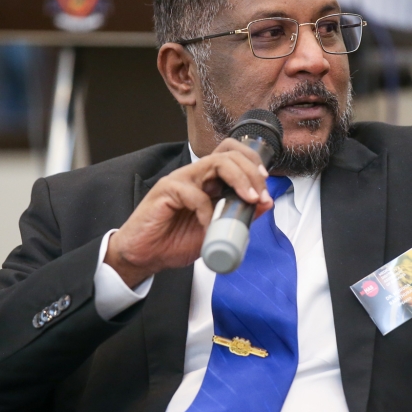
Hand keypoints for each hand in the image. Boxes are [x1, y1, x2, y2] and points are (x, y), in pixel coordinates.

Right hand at [104, 139, 273, 287]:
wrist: (146, 257)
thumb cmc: (174, 242)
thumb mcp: (216, 231)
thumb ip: (239, 216)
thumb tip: (265, 204)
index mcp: (207, 181)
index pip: (232, 154)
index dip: (252, 164)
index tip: (264, 188)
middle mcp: (195, 175)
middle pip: (229, 155)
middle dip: (252, 172)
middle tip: (260, 196)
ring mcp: (180, 180)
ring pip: (215, 163)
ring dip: (239, 179)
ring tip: (249, 199)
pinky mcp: (166, 190)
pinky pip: (193, 193)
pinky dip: (207, 209)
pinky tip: (208, 225)